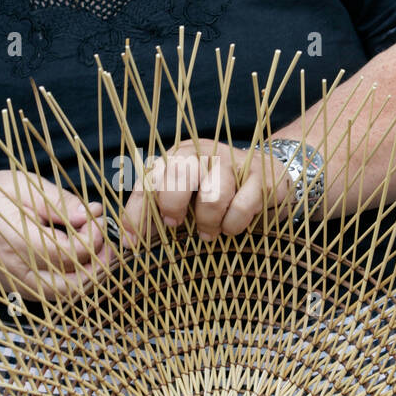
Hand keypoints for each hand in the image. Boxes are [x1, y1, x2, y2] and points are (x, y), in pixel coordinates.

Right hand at [0, 169, 119, 303]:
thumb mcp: (26, 186)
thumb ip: (60, 202)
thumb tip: (92, 215)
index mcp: (15, 241)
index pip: (68, 252)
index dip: (92, 238)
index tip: (97, 218)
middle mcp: (15, 271)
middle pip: (70, 285)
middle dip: (96, 266)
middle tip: (107, 245)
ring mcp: (15, 285)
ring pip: (63, 296)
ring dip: (87, 278)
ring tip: (98, 254)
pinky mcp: (19, 290)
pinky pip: (52, 295)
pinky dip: (72, 282)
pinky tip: (81, 262)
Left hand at [120, 140, 296, 246]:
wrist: (268, 181)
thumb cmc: (216, 196)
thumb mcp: (182, 203)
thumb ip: (153, 217)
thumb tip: (127, 243)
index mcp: (178, 157)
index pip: (149, 178)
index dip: (138, 211)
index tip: (136, 241)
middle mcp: (204, 152)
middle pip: (178, 172)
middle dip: (174, 205)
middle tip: (178, 225)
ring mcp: (235, 161)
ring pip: (212, 195)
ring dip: (210, 222)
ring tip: (212, 231)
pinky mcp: (262, 176)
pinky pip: (241, 206)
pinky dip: (234, 225)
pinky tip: (234, 226)